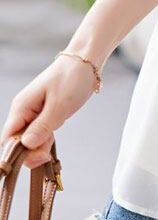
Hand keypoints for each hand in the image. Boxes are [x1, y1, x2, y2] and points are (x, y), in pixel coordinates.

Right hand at [1, 54, 98, 168]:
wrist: (87, 61)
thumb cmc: (72, 77)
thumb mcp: (59, 104)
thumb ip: (42, 127)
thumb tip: (26, 145)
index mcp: (21, 107)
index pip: (8, 138)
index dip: (16, 153)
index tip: (34, 157)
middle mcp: (24, 111)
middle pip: (18, 142)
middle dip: (31, 150)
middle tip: (47, 153)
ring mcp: (35, 113)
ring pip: (31, 139)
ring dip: (41, 145)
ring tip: (53, 140)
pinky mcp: (46, 114)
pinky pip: (41, 132)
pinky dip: (47, 138)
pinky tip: (54, 135)